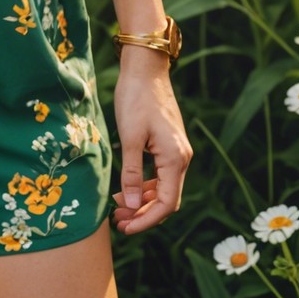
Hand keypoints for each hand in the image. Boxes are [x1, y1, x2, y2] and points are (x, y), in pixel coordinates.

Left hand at [111, 54, 192, 234]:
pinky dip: (144, 184)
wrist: (145, 69)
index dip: (146, 220)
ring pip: (162, 187)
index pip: (166, 203)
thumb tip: (129, 205)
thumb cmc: (135, 99)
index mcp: (175, 159)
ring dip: (142, 200)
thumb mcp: (129, 137)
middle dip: (142, 213)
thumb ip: (130, 172)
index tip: (125, 228)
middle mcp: (181, 158)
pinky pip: (160, 174)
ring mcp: (176, 151)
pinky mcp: (168, 145)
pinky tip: (126, 188)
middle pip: (166, 199)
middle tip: (117, 221)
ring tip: (117, 207)